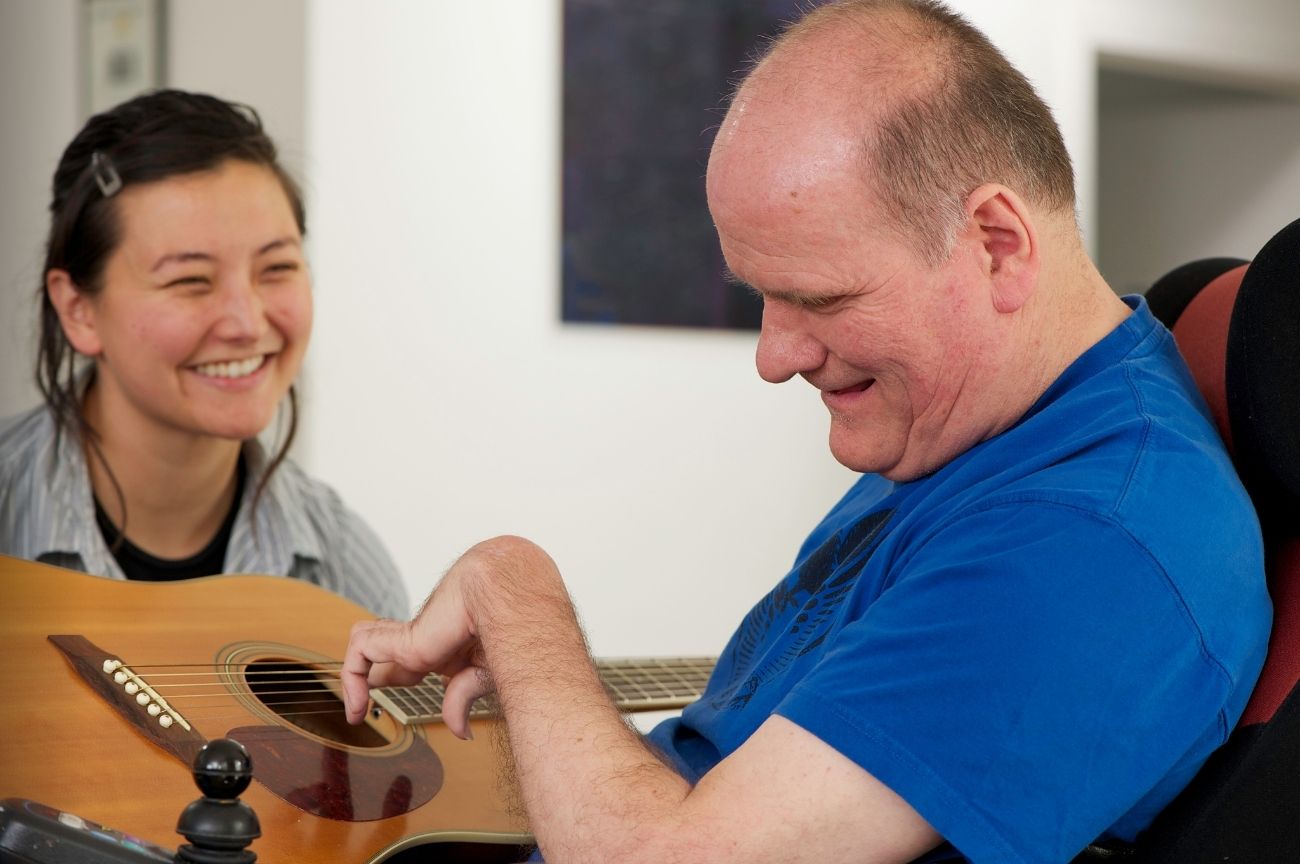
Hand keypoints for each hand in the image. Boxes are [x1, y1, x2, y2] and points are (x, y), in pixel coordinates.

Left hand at [339, 535, 560, 737]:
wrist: (509, 597)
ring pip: (368, 642)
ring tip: (356, 709)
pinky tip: (361, 707)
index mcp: (449, 647)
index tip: (390, 704)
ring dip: (356, 674)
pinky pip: (361, 652)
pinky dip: (354, 678)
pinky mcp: (404, 639)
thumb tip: (460, 732)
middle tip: (358, 707)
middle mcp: (429, 638)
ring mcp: (415, 636)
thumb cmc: (512, 628)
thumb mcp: (484, 674)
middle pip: (386, 652)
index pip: (412, 660)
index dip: (397, 678)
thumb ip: (462, 698)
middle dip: (371, 676)